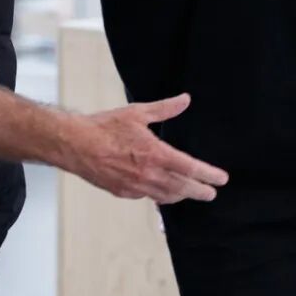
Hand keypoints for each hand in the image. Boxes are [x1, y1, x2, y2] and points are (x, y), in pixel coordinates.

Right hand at [60, 93, 228, 204]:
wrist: (75, 144)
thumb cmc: (104, 127)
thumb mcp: (137, 113)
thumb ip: (165, 108)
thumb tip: (185, 99)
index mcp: (155, 154)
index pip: (190, 169)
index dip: (209, 175)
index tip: (221, 179)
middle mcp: (148, 174)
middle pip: (182, 188)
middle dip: (200, 191)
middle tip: (211, 194)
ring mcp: (135, 186)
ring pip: (165, 196)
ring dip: (180, 195)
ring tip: (190, 193)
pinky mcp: (123, 192)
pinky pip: (147, 196)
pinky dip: (159, 195)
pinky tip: (162, 192)